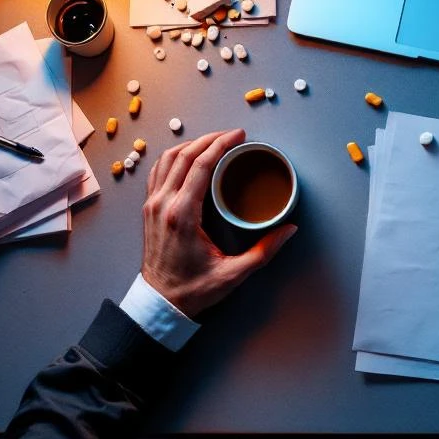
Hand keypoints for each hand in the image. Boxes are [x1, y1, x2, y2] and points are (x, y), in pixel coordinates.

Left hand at [140, 129, 296, 318]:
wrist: (160, 304)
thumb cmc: (193, 290)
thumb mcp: (233, 274)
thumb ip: (264, 251)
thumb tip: (289, 230)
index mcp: (182, 215)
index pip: (200, 165)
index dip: (221, 144)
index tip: (238, 136)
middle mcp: (163, 204)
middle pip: (183, 155)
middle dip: (209, 139)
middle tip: (232, 135)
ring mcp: (152, 204)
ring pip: (166, 159)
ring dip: (190, 144)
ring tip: (212, 142)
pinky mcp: (148, 209)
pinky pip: (158, 171)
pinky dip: (174, 157)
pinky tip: (188, 157)